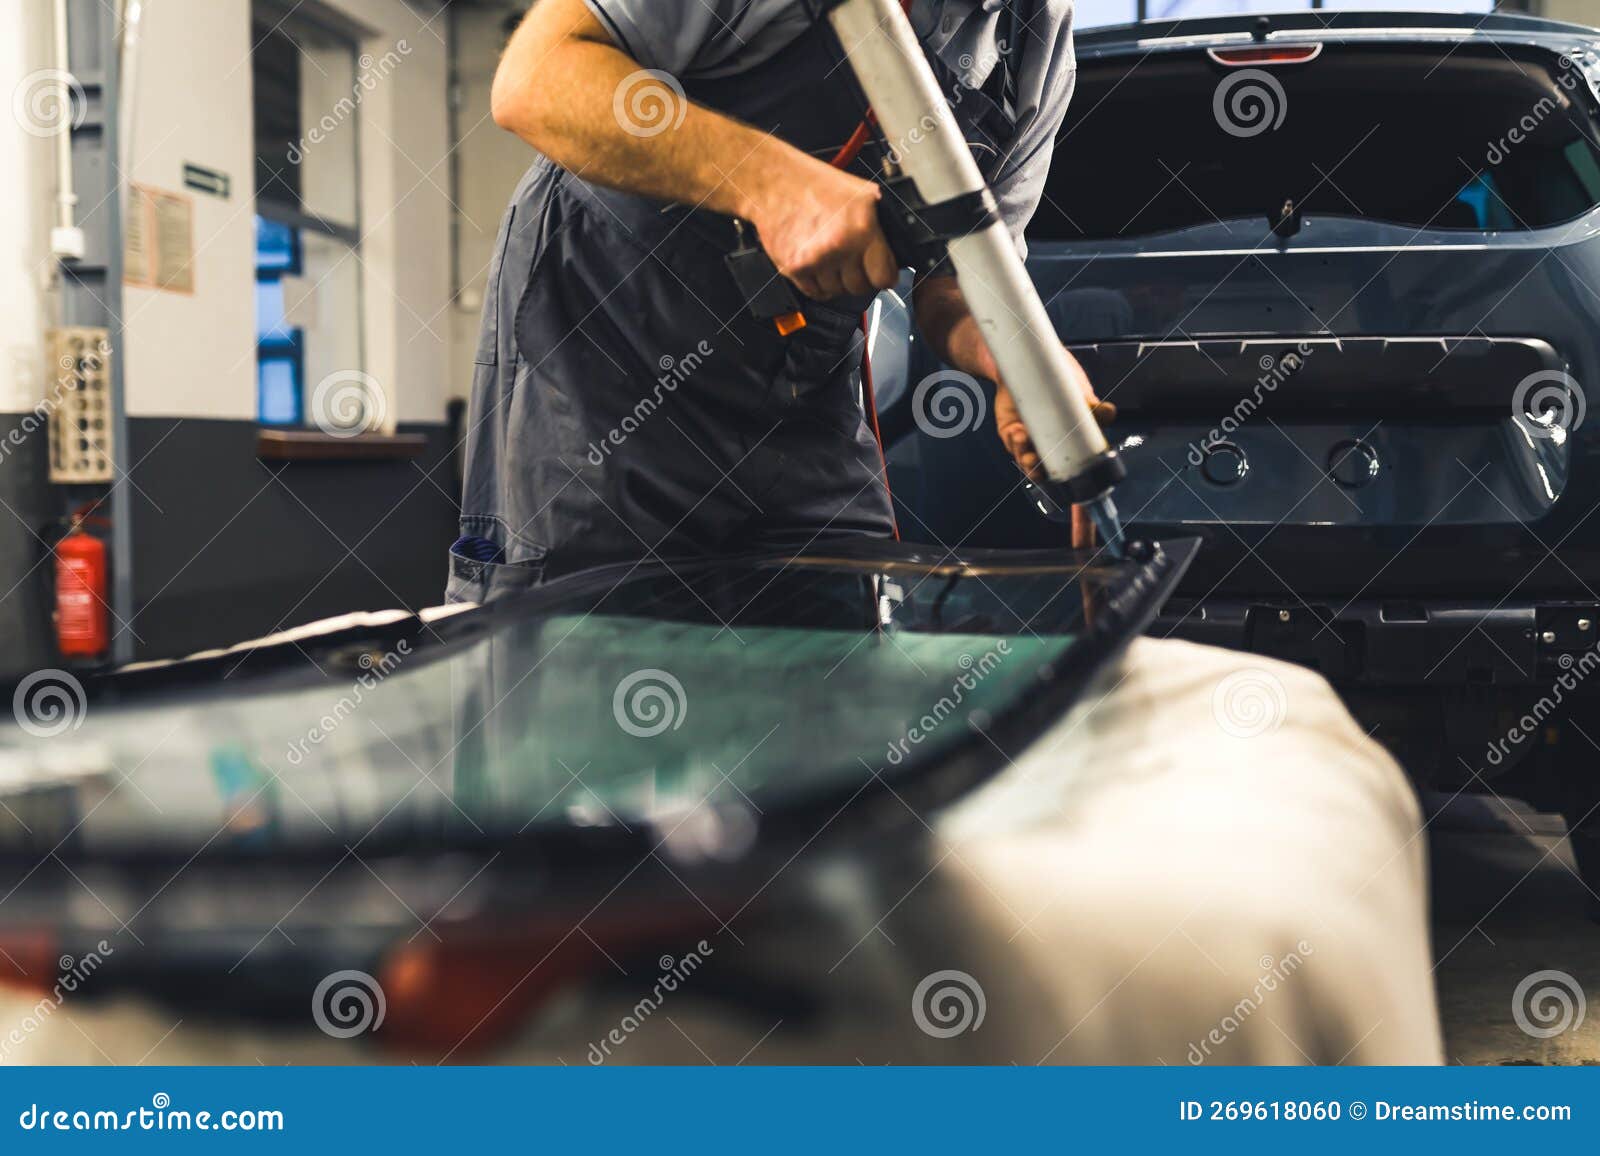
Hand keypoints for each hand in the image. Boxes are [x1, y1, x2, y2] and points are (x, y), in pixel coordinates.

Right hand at [744, 158, 899, 300]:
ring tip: (831, 257)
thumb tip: (895, 247)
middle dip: (860, 277)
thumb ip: (880, 223)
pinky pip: (815, 293)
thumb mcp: (861, 193)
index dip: (884, 275)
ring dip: (837, 280)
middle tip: (853, 261)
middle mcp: (839, 246)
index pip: (884, 277)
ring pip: (837, 292)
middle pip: (860, 287)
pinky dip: (818, 284)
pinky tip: (818, 265)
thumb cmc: (815, 184)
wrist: (775, 182)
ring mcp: (815, 259)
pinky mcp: (794, 267)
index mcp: (861, 228)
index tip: (880, 272)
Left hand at [994, 355, 1115, 549]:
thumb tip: (1107, 413)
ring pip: (1030, 466)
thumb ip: (1091, 407)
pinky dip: (1015, 442)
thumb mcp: (1080, 391)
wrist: (1024, 359)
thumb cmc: (1059, 378)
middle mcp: (1055, 453)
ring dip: (1028, 458)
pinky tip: (1017, 429)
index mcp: (1078, 449)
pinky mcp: (1012, 436)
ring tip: (1025, 438)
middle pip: (1052, 482)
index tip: (1085, 546)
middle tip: (1040, 460)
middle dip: (1044, 476)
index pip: (1083, 495)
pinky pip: (1014, 448)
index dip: (1084, 524)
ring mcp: (1033, 446)